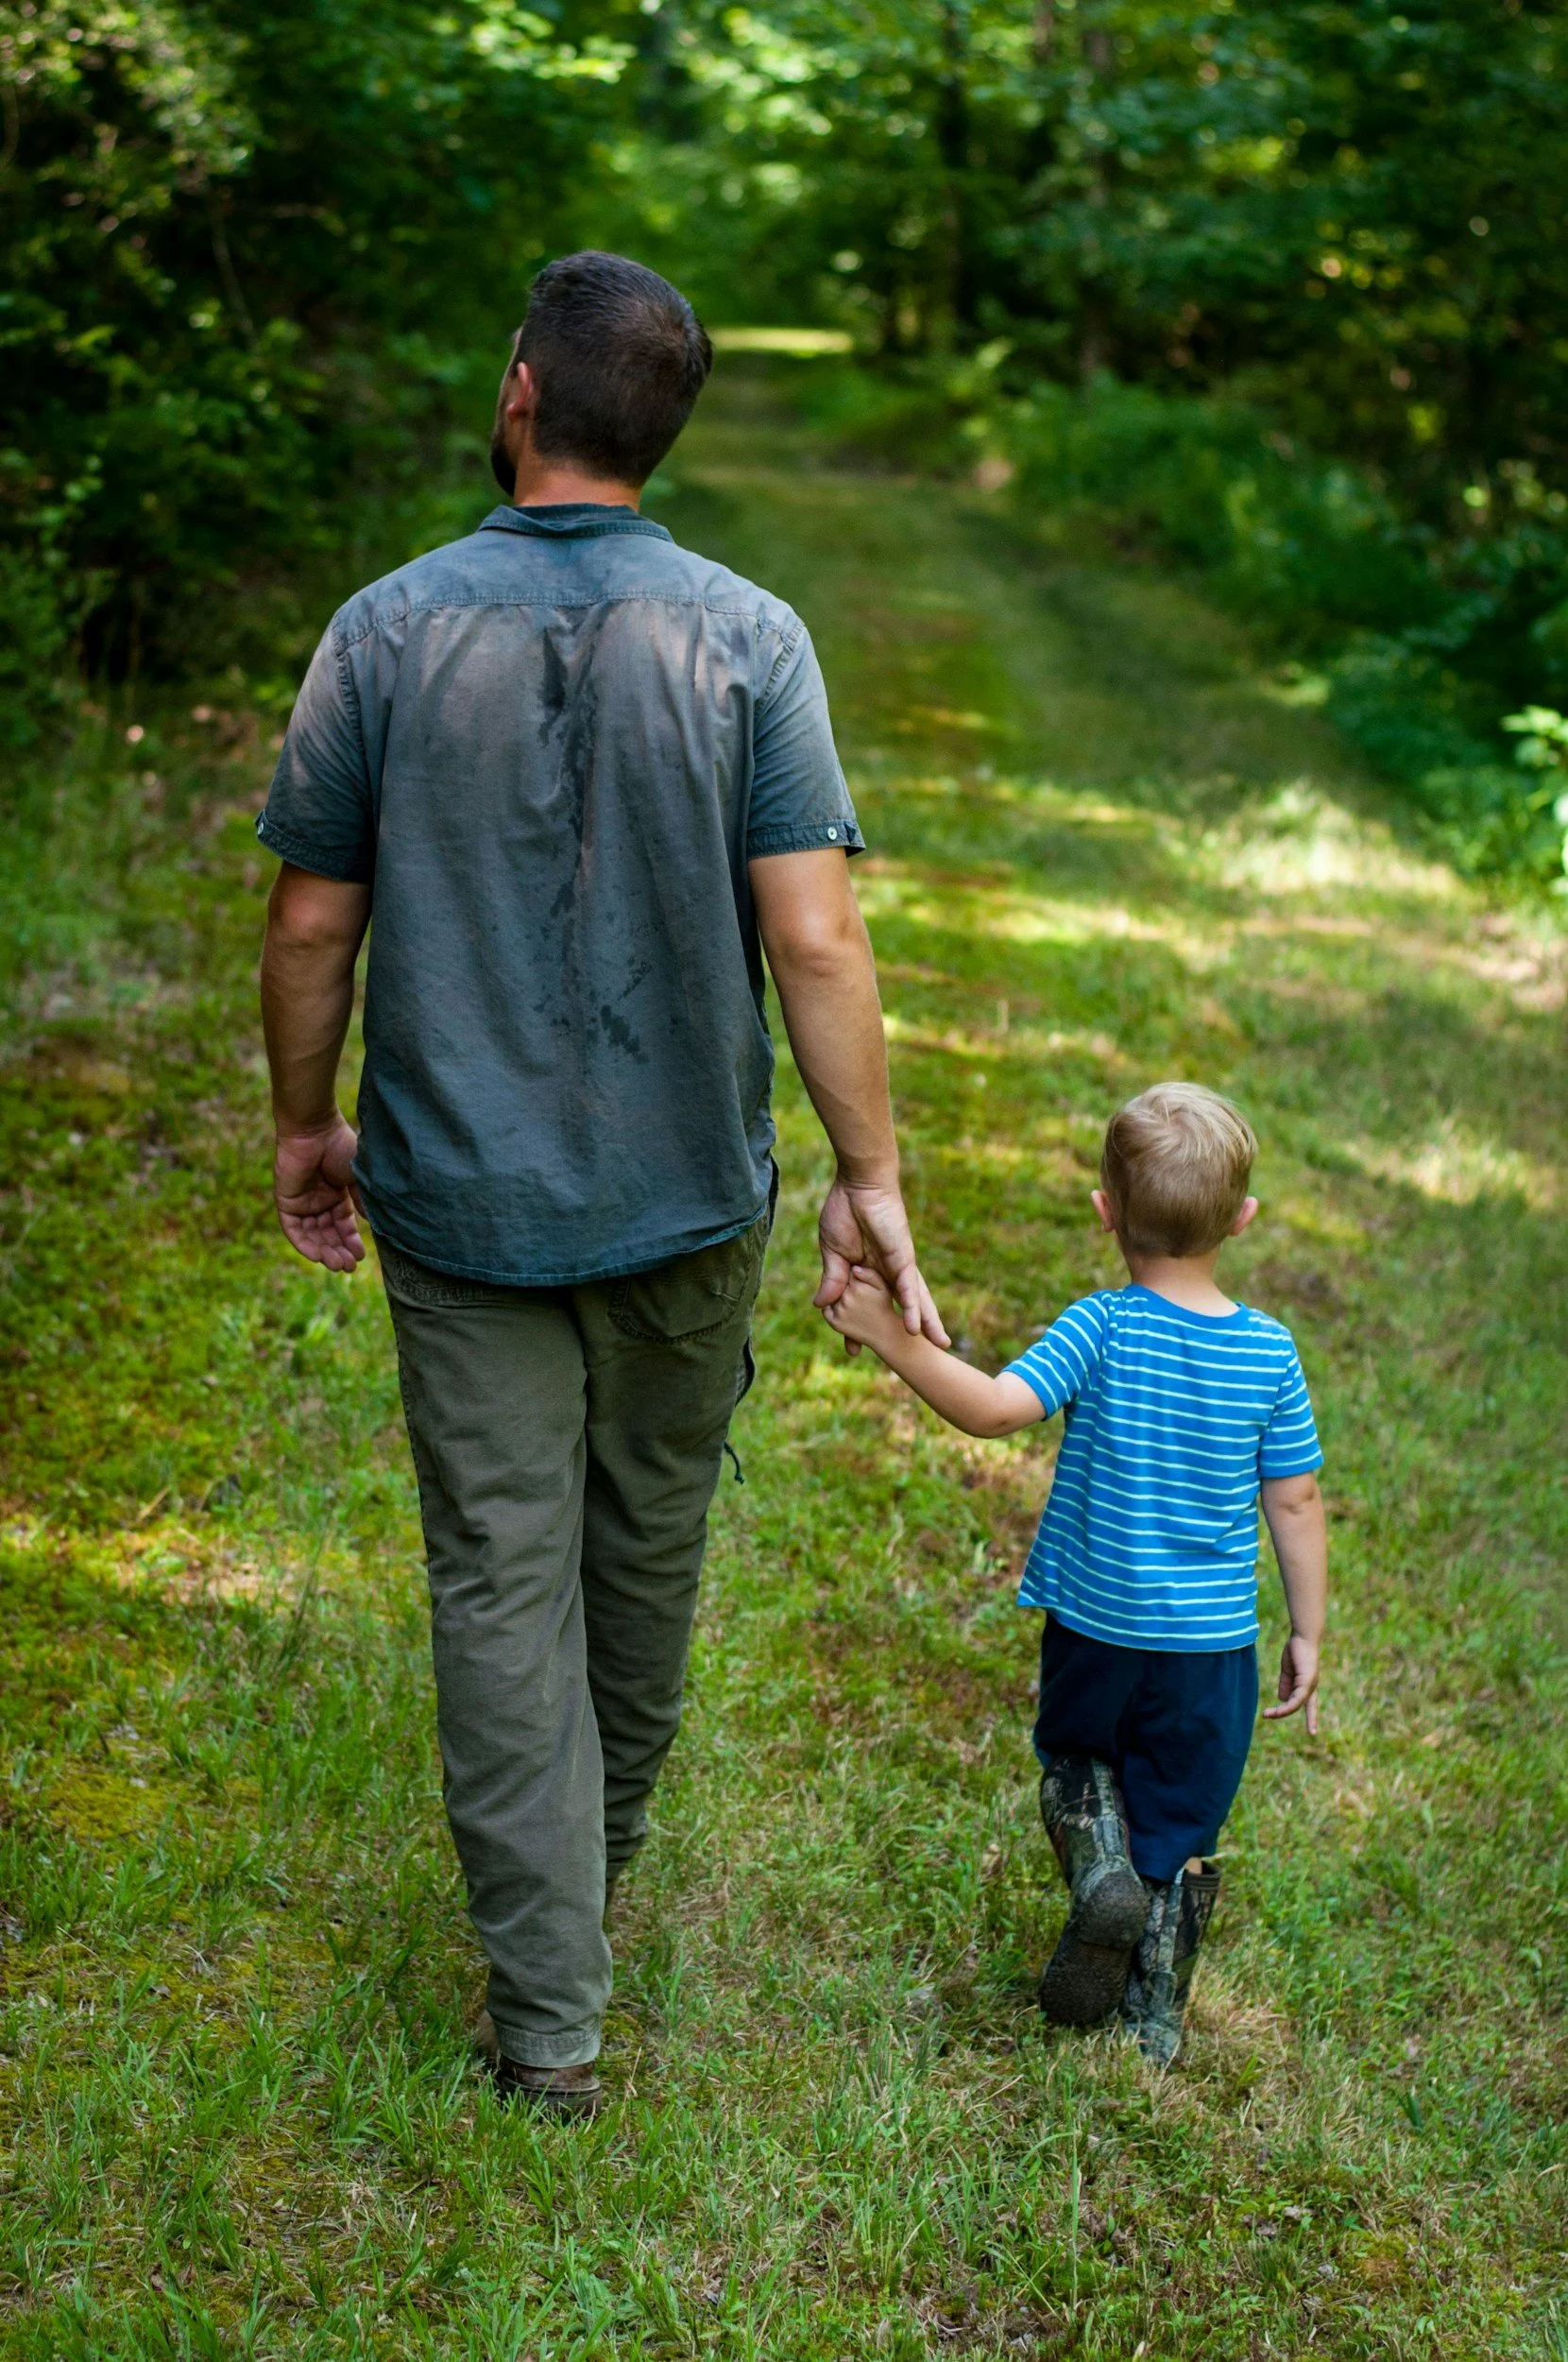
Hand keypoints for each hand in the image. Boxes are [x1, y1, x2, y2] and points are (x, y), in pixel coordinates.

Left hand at [274, 1115, 364, 1271]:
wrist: (315, 1130)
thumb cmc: (340, 1147)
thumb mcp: (358, 1178)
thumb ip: (363, 1202)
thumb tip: (373, 1225)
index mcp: (337, 1195)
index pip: (343, 1225)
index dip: (351, 1241)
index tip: (362, 1256)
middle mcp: (319, 1201)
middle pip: (328, 1234)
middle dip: (339, 1251)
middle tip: (349, 1266)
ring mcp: (302, 1203)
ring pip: (312, 1236)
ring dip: (324, 1251)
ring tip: (338, 1264)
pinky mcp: (286, 1202)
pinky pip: (294, 1230)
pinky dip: (304, 1244)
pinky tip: (318, 1255)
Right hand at [813, 1175, 948, 1348]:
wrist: (857, 1184)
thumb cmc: (845, 1212)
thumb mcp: (832, 1254)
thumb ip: (832, 1280)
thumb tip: (821, 1306)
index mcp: (869, 1272)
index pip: (868, 1306)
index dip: (859, 1328)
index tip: (853, 1351)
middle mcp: (888, 1273)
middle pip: (903, 1306)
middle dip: (909, 1329)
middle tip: (921, 1354)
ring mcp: (897, 1266)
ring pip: (914, 1299)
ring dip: (925, 1323)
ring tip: (937, 1345)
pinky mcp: (902, 1258)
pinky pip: (908, 1287)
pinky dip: (911, 1307)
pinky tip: (914, 1327)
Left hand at [822, 1265, 911, 1357]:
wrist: (884, 1333)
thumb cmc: (884, 1306)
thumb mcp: (882, 1286)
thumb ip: (869, 1274)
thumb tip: (854, 1269)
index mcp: (858, 1286)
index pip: (848, 1272)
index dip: (854, 1277)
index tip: (861, 1284)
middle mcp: (846, 1298)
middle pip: (838, 1284)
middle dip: (845, 1286)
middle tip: (858, 1296)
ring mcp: (839, 1311)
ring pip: (831, 1296)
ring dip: (838, 1297)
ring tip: (854, 1304)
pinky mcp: (834, 1322)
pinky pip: (826, 1309)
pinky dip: (831, 1308)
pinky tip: (845, 1310)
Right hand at [1263, 1633, 1319, 1734]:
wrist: (1302, 1637)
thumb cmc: (1295, 1650)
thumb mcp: (1288, 1670)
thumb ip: (1285, 1684)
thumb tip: (1282, 1699)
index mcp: (1306, 1684)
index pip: (1309, 1703)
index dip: (1311, 1716)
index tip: (1313, 1730)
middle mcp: (1311, 1686)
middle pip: (1310, 1707)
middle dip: (1312, 1720)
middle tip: (1312, 1733)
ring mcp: (1310, 1684)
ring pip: (1297, 1704)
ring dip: (1281, 1712)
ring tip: (1267, 1715)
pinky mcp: (1307, 1682)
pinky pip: (1297, 1699)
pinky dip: (1287, 1705)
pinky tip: (1278, 1710)